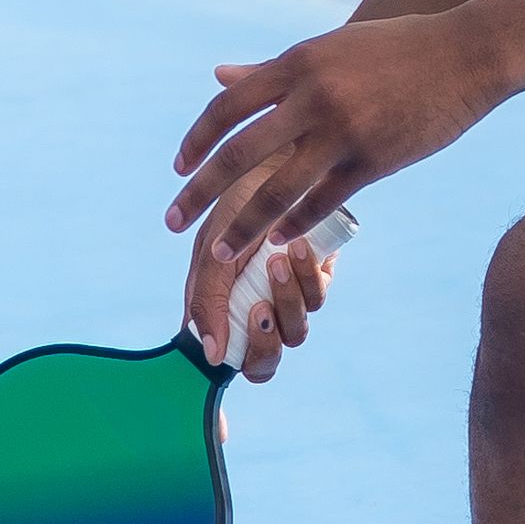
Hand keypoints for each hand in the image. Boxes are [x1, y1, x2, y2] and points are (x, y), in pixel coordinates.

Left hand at [168, 11, 508, 287]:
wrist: (466, 54)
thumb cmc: (395, 49)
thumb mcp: (329, 50)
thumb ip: (273, 71)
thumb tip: (219, 75)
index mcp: (297, 64)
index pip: (228, 107)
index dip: (198, 141)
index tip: (179, 169)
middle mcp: (313, 97)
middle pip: (238, 153)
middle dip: (199, 192)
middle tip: (172, 221)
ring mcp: (344, 131)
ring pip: (277, 189)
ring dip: (243, 227)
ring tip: (220, 253)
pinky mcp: (375, 160)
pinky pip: (324, 201)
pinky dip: (297, 225)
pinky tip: (280, 242)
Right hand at [185, 212, 350, 380]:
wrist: (278, 162)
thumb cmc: (235, 205)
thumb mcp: (212, 252)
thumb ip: (207, 303)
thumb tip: (212, 357)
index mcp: (224, 309)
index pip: (235, 361)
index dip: (240, 360)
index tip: (235, 334)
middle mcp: (256, 309)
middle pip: (266, 360)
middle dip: (266, 341)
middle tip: (259, 309)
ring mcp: (288, 297)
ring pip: (295, 331)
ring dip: (286, 299)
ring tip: (275, 261)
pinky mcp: (315, 280)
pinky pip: (317, 297)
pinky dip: (307, 277)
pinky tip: (299, 248)